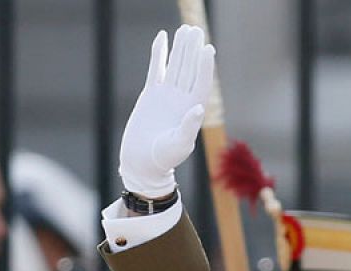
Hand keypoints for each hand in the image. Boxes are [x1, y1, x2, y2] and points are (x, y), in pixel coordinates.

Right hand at [119, 27, 214, 196]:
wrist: (143, 161)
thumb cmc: (164, 158)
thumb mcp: (179, 144)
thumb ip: (189, 127)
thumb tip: (197, 108)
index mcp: (192, 110)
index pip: (201, 82)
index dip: (204, 65)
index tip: (208, 48)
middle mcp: (182, 99)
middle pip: (189, 69)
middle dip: (193, 50)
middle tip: (196, 30)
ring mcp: (167, 95)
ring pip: (175, 65)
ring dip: (180, 48)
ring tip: (185, 29)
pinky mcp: (151, 94)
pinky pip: (156, 68)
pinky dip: (159, 54)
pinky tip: (162, 38)